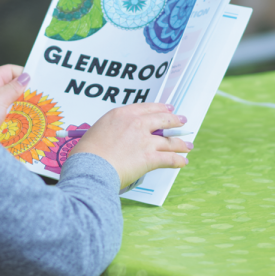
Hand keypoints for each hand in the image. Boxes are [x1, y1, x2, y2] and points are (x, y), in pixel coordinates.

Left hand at [0, 65, 30, 133]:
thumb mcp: (0, 98)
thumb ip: (14, 87)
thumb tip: (26, 77)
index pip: (9, 71)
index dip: (22, 73)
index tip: (35, 82)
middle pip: (10, 85)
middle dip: (23, 90)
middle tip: (37, 96)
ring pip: (10, 99)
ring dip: (20, 103)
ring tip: (33, 108)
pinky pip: (7, 110)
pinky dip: (15, 112)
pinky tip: (24, 117)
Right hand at [70, 103, 190, 189]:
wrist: (90, 167)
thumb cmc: (86, 153)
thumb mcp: (96, 131)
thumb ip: (111, 130)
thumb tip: (115, 137)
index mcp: (121, 114)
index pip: (146, 108)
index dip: (159, 108)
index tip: (166, 108)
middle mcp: (136, 123)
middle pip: (162, 119)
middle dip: (174, 120)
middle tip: (181, 120)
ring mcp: (145, 140)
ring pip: (169, 140)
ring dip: (181, 143)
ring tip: (188, 145)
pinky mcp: (150, 157)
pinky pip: (170, 158)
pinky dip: (178, 160)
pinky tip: (183, 161)